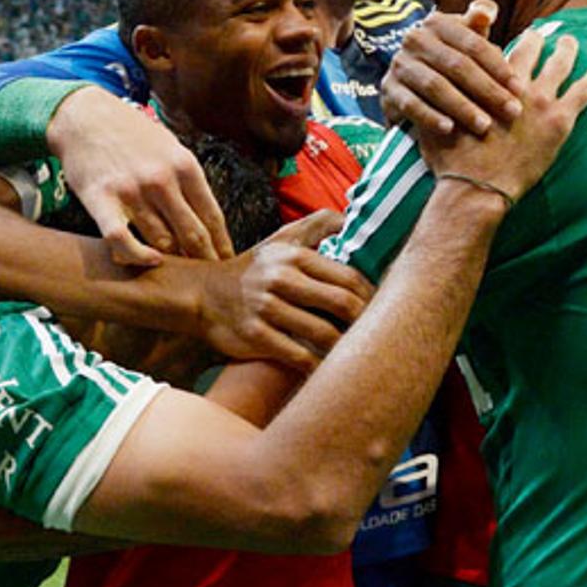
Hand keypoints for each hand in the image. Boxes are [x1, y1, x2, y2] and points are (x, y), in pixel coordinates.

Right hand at [48, 88, 232, 267]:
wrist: (83, 115)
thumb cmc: (131, 133)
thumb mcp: (170, 147)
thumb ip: (188, 180)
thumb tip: (208, 218)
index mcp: (185, 165)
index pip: (213, 216)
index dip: (222, 245)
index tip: (227, 262)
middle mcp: (162, 180)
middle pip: (192, 234)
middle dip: (204, 260)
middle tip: (211, 280)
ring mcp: (131, 191)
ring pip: (162, 240)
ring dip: (174, 262)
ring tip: (184, 278)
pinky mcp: (101, 200)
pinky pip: (121, 239)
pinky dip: (136, 256)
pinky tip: (148, 262)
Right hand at [196, 213, 375, 370]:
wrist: (202, 295)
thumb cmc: (252, 270)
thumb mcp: (280, 240)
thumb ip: (316, 226)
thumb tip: (350, 217)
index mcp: (294, 256)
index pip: (349, 277)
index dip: (372, 296)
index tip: (383, 310)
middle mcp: (281, 278)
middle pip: (342, 303)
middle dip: (364, 322)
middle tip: (377, 335)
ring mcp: (266, 308)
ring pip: (324, 333)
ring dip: (345, 347)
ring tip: (358, 354)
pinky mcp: (255, 335)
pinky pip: (298, 356)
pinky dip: (318, 366)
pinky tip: (330, 370)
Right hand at [381, 0, 523, 137]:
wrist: (410, 90)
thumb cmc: (450, 65)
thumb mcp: (466, 44)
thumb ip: (478, 27)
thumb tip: (487, 11)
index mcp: (438, 23)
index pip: (473, 44)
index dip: (498, 66)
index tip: (520, 88)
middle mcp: (415, 39)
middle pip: (457, 65)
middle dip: (488, 90)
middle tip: (512, 112)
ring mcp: (399, 64)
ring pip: (435, 86)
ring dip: (462, 107)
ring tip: (485, 126)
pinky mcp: (387, 89)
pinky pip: (411, 104)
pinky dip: (431, 117)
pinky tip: (450, 130)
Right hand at [420, 29, 586, 202]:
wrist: (475, 187)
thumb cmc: (452, 157)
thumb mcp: (437, 119)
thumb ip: (442, 98)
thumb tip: (430, 88)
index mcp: (486, 82)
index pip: (497, 49)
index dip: (500, 42)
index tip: (508, 36)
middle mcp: (515, 83)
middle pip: (531, 49)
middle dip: (538, 39)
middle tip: (545, 34)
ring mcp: (540, 100)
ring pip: (560, 64)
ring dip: (567, 49)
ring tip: (571, 42)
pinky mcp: (560, 120)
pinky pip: (584, 90)